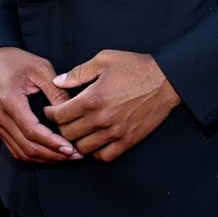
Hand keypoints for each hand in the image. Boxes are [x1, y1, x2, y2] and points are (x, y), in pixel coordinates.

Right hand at [0, 46, 82, 162]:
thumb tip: (71, 112)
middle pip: (28, 147)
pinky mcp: (0, 128)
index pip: (32, 131)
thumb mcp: (40, 68)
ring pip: (22, 153)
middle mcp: (1, 118)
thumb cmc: (16, 61)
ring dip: (45, 158)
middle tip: (76, 155)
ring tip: (67, 156)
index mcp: (10, 102)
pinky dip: (35, 156)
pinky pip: (16, 150)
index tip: (71, 148)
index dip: (52, 143)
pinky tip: (51, 154)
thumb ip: (56, 90)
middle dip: (53, 155)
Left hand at [43, 49, 181, 161]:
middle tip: (63, 121)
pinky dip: (96, 152)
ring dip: (77, 141)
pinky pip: (104, 156)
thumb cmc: (135, 67)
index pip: (60, 115)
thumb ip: (79, 72)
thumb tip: (58, 81)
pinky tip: (96, 142)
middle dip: (61, 127)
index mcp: (92, 98)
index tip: (51, 110)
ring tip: (78, 132)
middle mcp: (101, 119)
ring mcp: (115, 133)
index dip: (51, 113)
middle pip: (68, 134)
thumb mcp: (105, 59)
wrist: (166, 81)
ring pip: (83, 148)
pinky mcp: (128, 141)